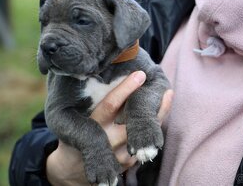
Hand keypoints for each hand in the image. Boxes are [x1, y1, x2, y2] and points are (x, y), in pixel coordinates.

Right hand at [46, 71, 172, 185]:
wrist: (74, 168)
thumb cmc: (78, 135)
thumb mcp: (78, 118)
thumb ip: (94, 104)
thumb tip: (109, 75)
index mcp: (91, 125)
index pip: (110, 105)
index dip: (126, 89)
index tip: (140, 74)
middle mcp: (106, 140)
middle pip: (133, 122)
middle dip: (151, 106)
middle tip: (166, 89)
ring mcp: (118, 154)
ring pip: (143, 133)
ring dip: (158, 115)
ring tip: (168, 95)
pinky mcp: (127, 163)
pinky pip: (144, 143)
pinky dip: (153, 128)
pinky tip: (160, 112)